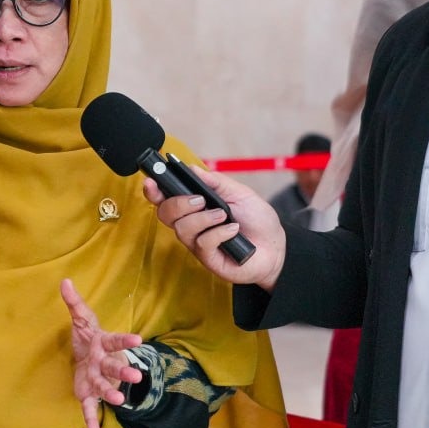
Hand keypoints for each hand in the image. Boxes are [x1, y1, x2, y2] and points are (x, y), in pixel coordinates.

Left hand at [63, 278, 142, 427]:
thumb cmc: (88, 338)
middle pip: (114, 367)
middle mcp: (105, 364)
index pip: (116, 340)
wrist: (88, 359)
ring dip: (112, 394)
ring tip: (120, 402)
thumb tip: (64, 281)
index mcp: (103, 344)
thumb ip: (74, 303)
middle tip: (136, 376)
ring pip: (105, 388)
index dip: (126, 340)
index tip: (138, 340)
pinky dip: (93, 422)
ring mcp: (99, 381)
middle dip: (125, 372)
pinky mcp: (89, 395)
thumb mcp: (81, 319)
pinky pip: (91, 409)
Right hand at [143, 165, 285, 288]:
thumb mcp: (239, 193)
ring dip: (203, 218)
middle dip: (178, 203)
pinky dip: (219, 233)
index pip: (165, 199)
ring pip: (182, 229)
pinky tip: (233, 231)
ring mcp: (197, 243)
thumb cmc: (257, 220)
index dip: (154, 191)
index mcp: (195, 207)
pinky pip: (202, 243)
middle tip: (200, 200)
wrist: (277, 247)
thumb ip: (216, 182)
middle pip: (165, 213)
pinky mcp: (208, 258)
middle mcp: (191, 225)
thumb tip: (192, 169)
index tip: (152, 182)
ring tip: (224, 215)